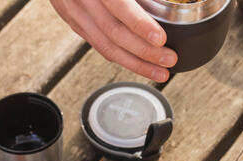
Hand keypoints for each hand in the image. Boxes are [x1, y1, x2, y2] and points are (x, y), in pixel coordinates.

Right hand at [50, 0, 176, 81]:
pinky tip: (139, 64)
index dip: (140, 25)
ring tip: (159, 72)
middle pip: (114, 33)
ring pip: (106, 46)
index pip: (118, 6)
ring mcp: (74, 13)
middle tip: (169, 59)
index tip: (160, 38)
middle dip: (144, 52)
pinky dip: (121, 57)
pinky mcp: (74, 22)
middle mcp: (82, 0)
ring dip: (136, 63)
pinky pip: (99, 45)